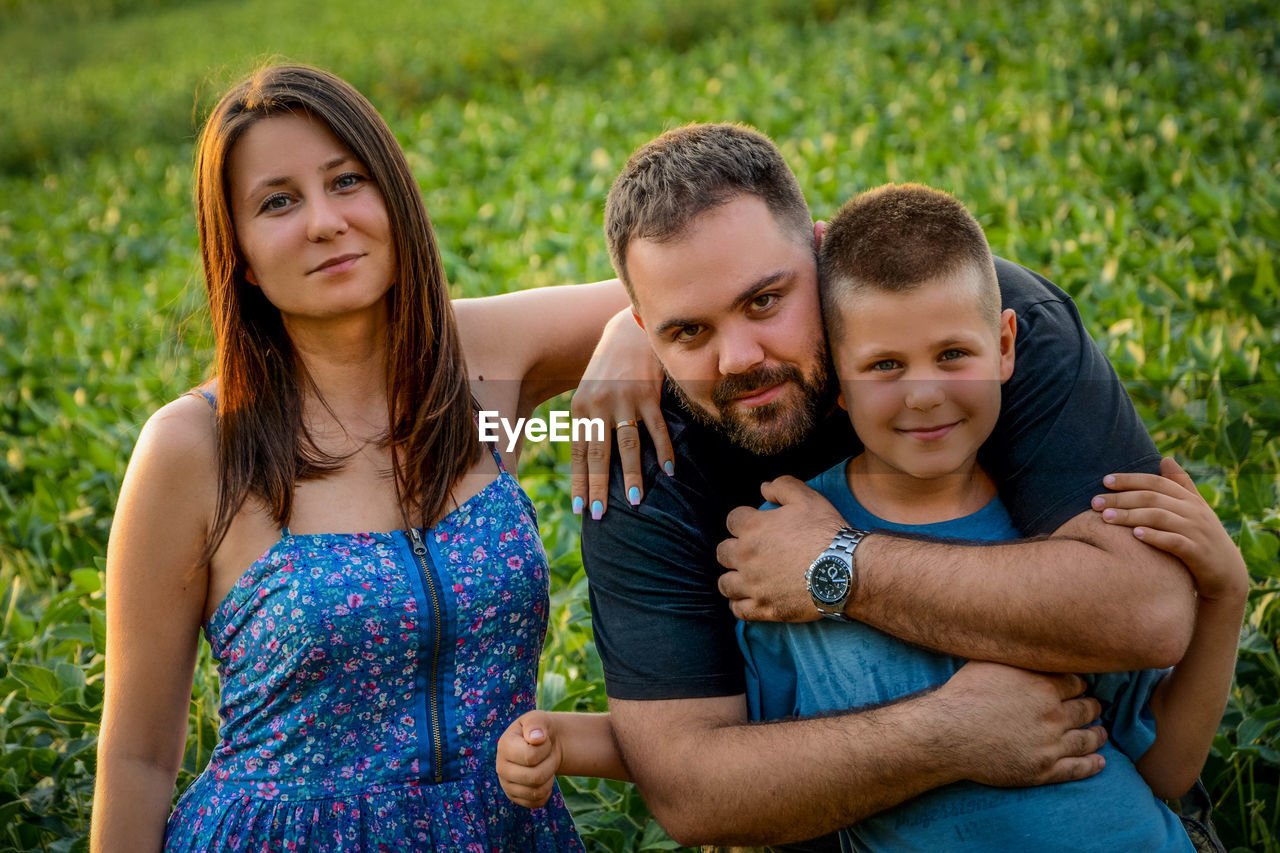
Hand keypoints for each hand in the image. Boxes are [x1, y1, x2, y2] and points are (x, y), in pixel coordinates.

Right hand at [496, 710, 560, 807]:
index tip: (544, 740)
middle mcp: (501, 768)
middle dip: (549, 763)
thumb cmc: (539, 730)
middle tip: (548, 754)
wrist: (543, 745)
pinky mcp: (516, 797)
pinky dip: (547, 790)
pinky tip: (543, 777)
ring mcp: (507, 785)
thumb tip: (536, 738)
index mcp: (503, 746)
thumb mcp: (538, 719)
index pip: (530, 757)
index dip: (544, 748)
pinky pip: (537, 802)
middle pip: (534, 777)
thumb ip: (536, 723)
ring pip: (537, 792)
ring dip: (549, 776)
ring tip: (545, 764)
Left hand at [569, 309, 672, 519]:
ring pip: (628, 445)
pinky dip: (664, 451)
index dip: (579, 481)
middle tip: (600, 515)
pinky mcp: (649, 394)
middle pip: (598, 454)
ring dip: (632, 474)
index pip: (578, 452)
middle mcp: (599, 405)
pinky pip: (657, 429)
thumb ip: (589, 421)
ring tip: (635, 500)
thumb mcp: (589, 391)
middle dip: (599, 487)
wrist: (629, 331)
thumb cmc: (609, 368)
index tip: (579, 507)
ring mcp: (625, 399)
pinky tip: (669, 471)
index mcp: (580, 408)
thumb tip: (589, 461)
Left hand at [717, 476, 847, 621]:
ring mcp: (753, 585)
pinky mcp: (764, 608)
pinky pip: (738, 610)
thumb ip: (782, 486)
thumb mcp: (807, 498)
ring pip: (725, 583)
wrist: (845, 570)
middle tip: (753, 551)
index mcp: (753, 528)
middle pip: (723, 552)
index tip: (757, 525)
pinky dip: (740, 604)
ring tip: (747, 576)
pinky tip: (748, 599)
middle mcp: (746, 557)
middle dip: (734, 549)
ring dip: (733, 578)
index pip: (732, 520)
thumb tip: (764, 488)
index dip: (744, 520)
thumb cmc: (826, 532)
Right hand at [935, 661, 1107, 786]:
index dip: (1079, 684)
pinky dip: (1092, 765)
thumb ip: (1016, 657)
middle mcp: (1053, 716)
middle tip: (1093, 706)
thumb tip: (1028, 643)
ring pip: (1086, 739)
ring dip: (1097, 735)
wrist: (947, 734)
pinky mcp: (1043, 770)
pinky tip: (1100, 761)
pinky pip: (1077, 769)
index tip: (1079, 686)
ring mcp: (1050, 745)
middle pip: (1086, 710)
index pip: (1077, 683)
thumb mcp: (989, 663)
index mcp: (1043, 687)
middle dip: (1091, 707)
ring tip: (1101, 733)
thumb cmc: (964, 695)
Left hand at [1091, 457, 1247, 601]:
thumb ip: (1180, 485)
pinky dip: (1154, 536)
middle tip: (1094, 503)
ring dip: (1131, 516)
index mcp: (1189, 499)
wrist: (1227, 573)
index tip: (1104, 481)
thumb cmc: (1202, 537)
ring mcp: (1196, 531)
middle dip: (1121, 499)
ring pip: (1160, 517)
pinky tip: (1135, 535)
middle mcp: (1193, 511)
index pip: (1156, 482)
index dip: (1130, 480)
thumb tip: (1165, 458)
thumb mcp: (1194, 509)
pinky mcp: (1198, 552)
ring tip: (1106, 518)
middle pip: (1152, 498)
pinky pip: (1174, 541)